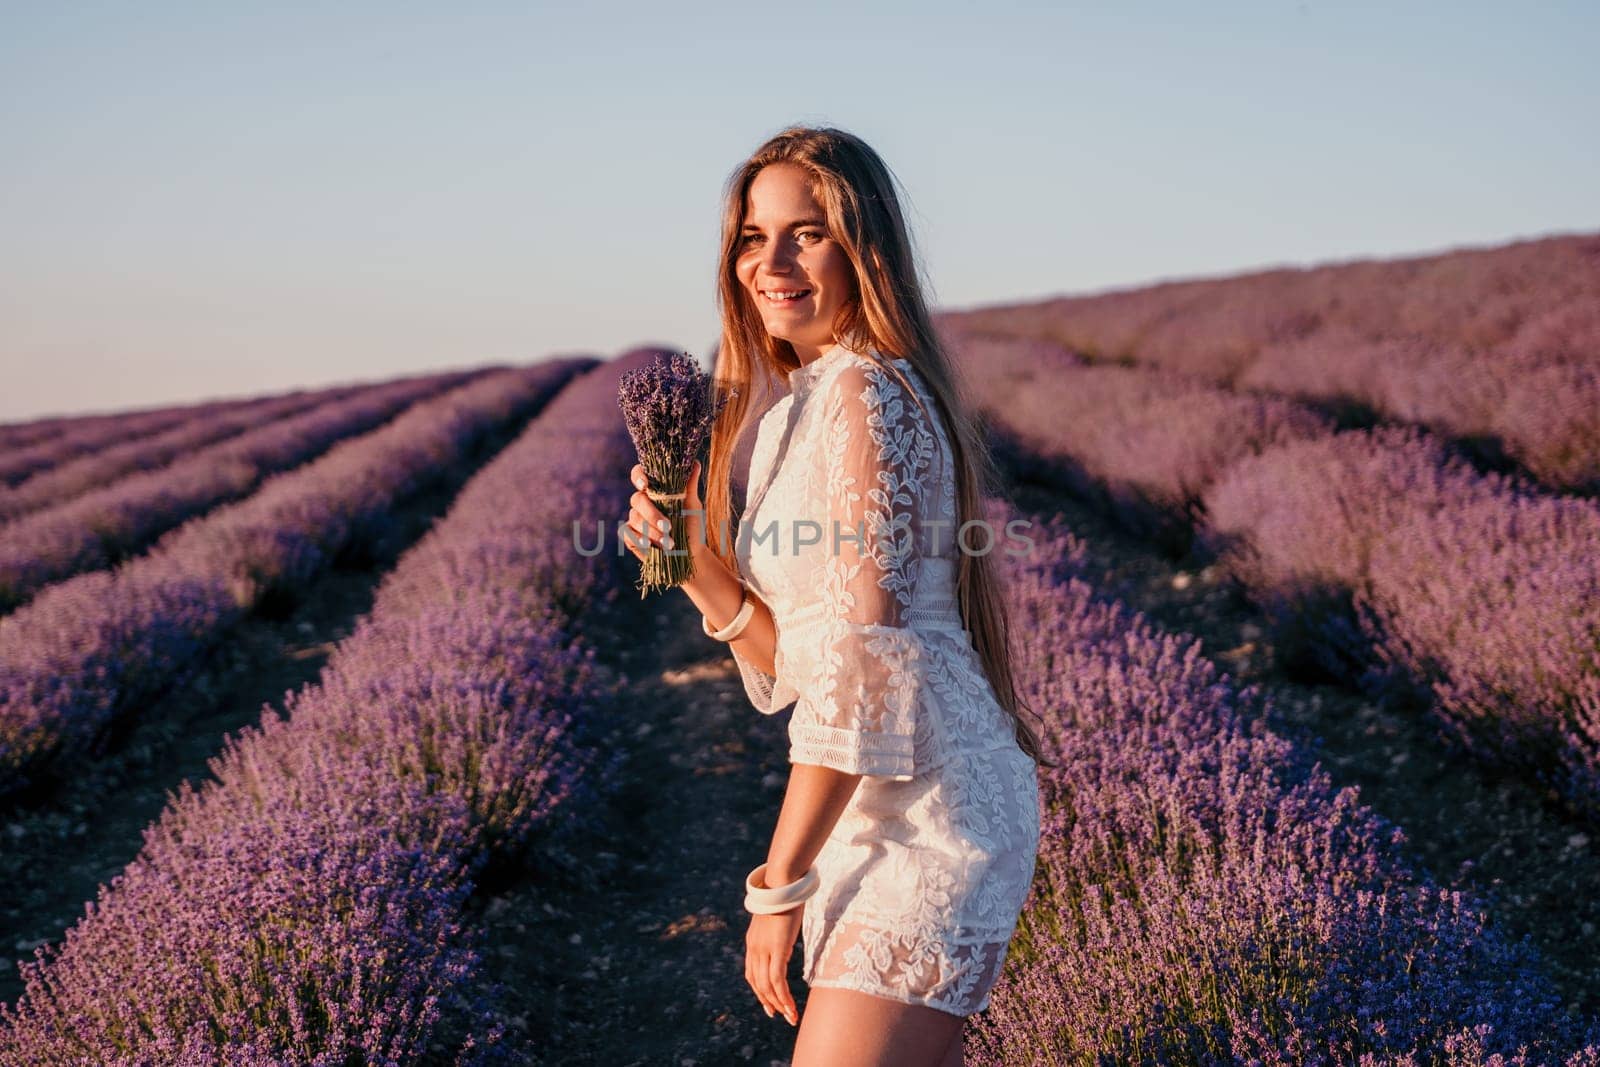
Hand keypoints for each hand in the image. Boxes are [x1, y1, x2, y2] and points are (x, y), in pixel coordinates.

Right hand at [623, 459, 704, 562]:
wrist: (690, 554)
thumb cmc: (691, 526)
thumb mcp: (692, 506)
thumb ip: (689, 486)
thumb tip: (695, 463)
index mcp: (655, 490)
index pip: (639, 474)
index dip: (638, 476)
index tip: (646, 485)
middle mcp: (642, 501)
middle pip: (636, 499)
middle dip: (652, 514)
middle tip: (668, 526)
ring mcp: (635, 518)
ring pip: (634, 518)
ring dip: (651, 530)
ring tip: (669, 543)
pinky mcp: (630, 535)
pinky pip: (626, 532)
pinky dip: (638, 538)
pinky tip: (650, 545)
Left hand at [746, 907, 802, 1025]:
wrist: (782, 883)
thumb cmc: (784, 897)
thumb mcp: (777, 920)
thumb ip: (777, 934)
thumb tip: (784, 940)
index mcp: (752, 942)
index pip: (752, 974)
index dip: (759, 991)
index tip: (769, 1004)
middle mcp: (754, 948)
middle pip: (757, 983)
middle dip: (768, 1002)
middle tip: (779, 1015)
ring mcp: (764, 949)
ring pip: (767, 986)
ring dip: (778, 1004)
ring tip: (790, 1016)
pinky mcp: (776, 948)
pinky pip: (777, 980)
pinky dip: (783, 996)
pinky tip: (790, 1006)